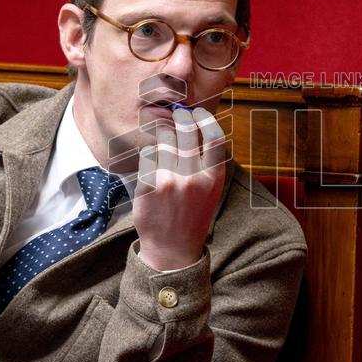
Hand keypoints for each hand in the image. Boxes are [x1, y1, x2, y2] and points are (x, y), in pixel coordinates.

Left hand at [134, 106, 226, 270]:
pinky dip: (150, 154)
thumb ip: (207, 161)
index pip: (213, 135)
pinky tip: (153, 165)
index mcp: (213, 177)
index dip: (204, 118)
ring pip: (164, 139)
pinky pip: (148, 154)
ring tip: (164, 145)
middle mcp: (193, 177)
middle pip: (186, 130)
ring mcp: (170, 180)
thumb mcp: (210, 190)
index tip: (197, 112)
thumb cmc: (192, 214)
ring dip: (163, 136)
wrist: (172, 248)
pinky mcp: (149, 185)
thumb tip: (197, 124)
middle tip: (176, 117)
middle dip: (180, 118)